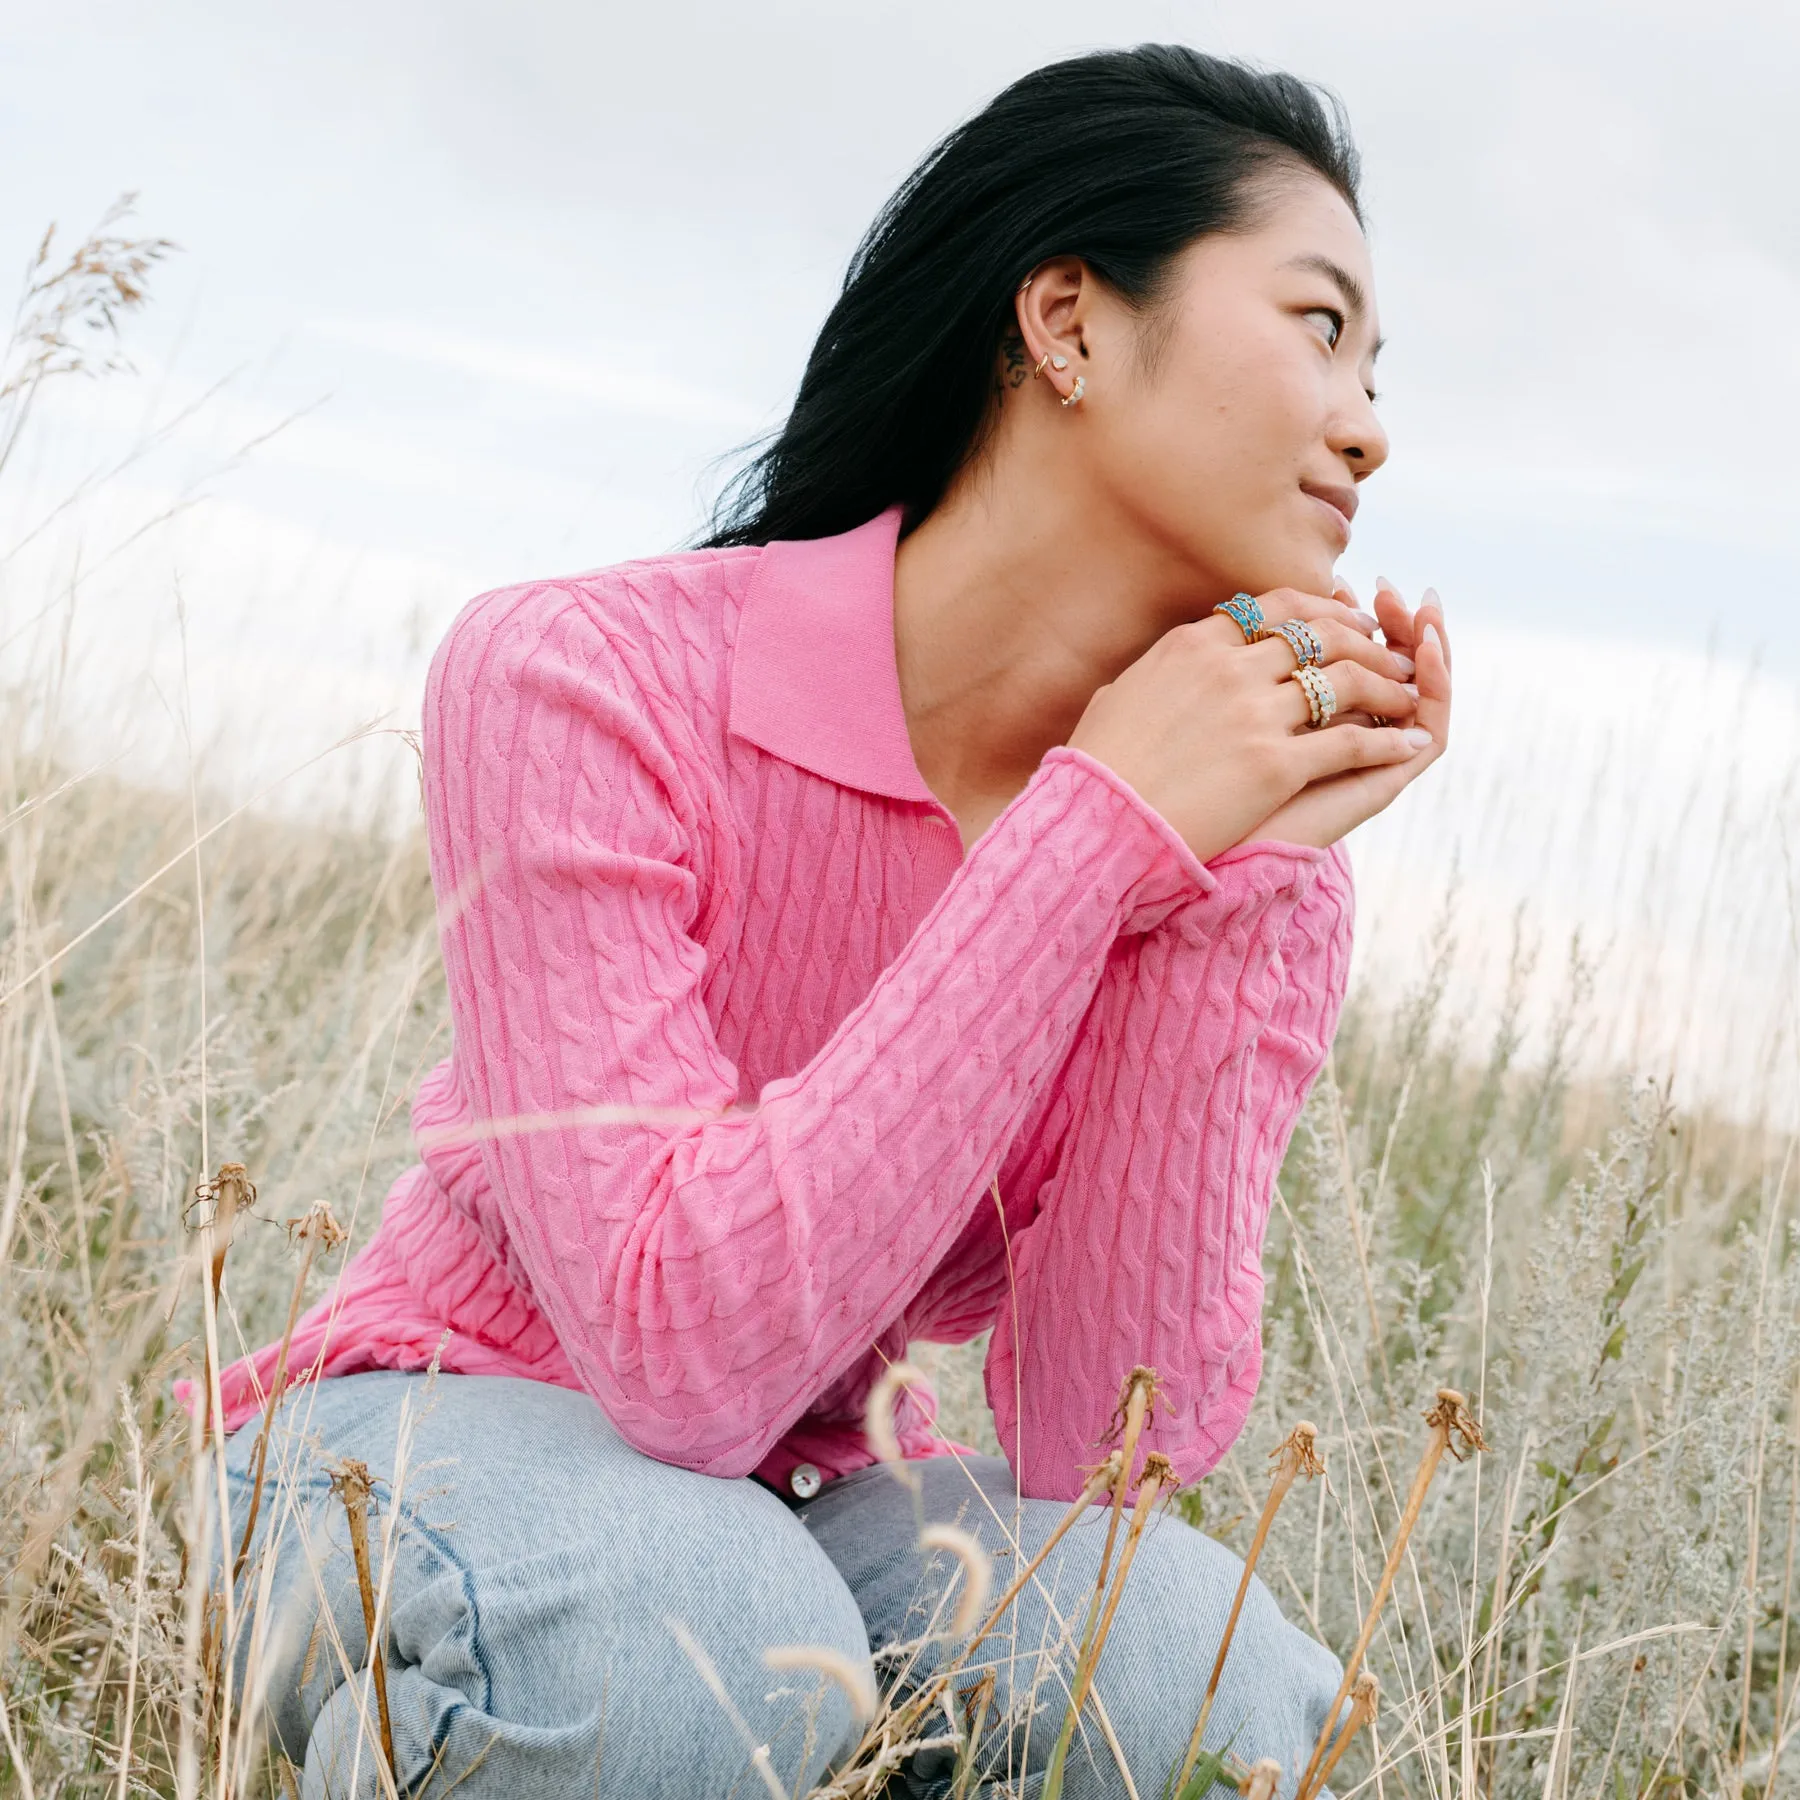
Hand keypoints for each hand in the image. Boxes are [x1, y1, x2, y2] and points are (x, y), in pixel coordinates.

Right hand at [1066, 586, 1430, 866]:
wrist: (1096, 827)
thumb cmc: (1098, 771)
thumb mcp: (1123, 697)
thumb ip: (1161, 670)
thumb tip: (1172, 662)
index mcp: (1193, 645)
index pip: (1277, 607)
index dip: (1323, 610)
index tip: (1347, 621)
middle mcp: (1228, 669)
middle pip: (1322, 635)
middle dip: (1368, 642)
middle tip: (1393, 656)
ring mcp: (1253, 716)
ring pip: (1348, 680)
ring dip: (1389, 684)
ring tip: (1410, 696)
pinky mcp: (1274, 766)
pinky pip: (1351, 741)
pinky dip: (1388, 740)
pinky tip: (1408, 744)